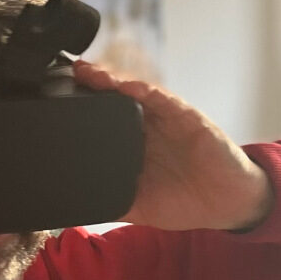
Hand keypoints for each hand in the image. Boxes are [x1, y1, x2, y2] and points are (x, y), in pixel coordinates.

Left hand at [72, 60, 273, 231]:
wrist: (227, 204)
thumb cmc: (185, 202)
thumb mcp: (139, 207)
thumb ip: (111, 201)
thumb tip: (77, 206)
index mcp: (132, 146)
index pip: (101, 122)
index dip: (80, 111)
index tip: (53, 103)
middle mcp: (146, 127)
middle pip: (113, 101)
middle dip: (89, 87)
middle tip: (64, 76)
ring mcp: (166, 120)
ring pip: (134, 94)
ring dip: (111, 81)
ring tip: (88, 72)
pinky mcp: (187, 118)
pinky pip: (165, 100)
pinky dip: (146, 91)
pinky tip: (129, 86)